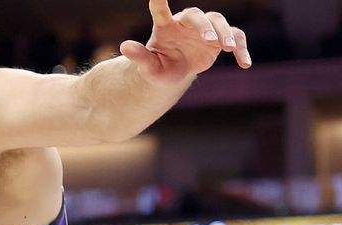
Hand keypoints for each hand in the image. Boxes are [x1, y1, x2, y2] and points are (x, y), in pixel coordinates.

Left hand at [121, 1, 250, 79]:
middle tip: (210, 39)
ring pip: (219, 22)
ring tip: (230, 49)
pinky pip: (235, 38)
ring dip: (226, 34)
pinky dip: (241, 49)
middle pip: (198, 16)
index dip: (159, 1)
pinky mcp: (220, 39)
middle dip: (205, 26)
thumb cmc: (158, 68)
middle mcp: (186, 23)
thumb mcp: (148, 68)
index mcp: (165, 27)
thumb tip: (123, 46)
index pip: (160, 11)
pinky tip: (245, 63)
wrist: (173, 73)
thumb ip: (139, 57)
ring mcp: (205, 29)